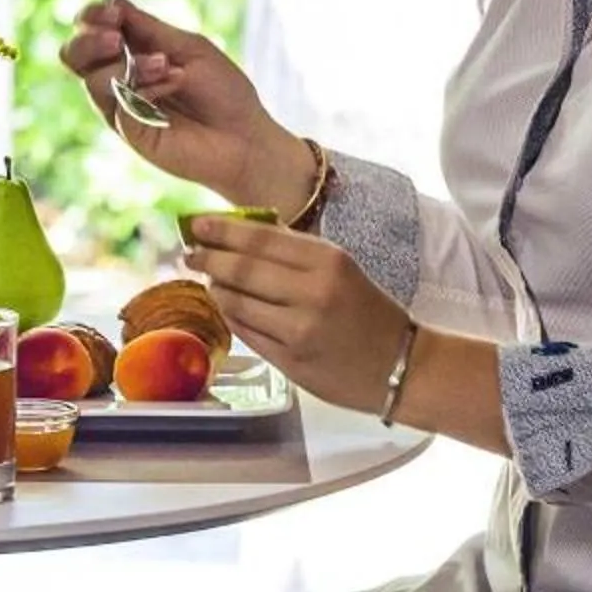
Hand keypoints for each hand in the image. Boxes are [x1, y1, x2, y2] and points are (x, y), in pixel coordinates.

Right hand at [57, 0, 312, 210]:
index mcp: (132, 54)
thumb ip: (148, 28)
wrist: (246, 137)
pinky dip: (145, 85)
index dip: (92, 16)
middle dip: (89, 39)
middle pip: (72, 55)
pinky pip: (117, 102)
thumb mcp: (187, 47)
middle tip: (116, 38)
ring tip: (166, 65)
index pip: (91, 31)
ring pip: (91, 78)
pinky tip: (173, 83)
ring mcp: (121, 107)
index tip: (112, 10)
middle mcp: (119, 80)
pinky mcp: (128, 131)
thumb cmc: (223, 91)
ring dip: (129, 64)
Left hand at [182, 215, 411, 413]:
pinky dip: (231, 317)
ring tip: (210, 281)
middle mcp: (312, 293)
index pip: (261, 239)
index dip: (223, 230)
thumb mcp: (340, 269)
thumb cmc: (368, 311)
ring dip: (217, 290)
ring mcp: (299, 330)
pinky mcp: (290, 362)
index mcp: (328, 261)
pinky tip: (227, 308)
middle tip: (189, 254)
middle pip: (242, 269)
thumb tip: (241, 234)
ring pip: (237, 303)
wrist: (402, 366)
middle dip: (209, 258)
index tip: (196, 224)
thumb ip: (295, 253)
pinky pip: (246, 333)